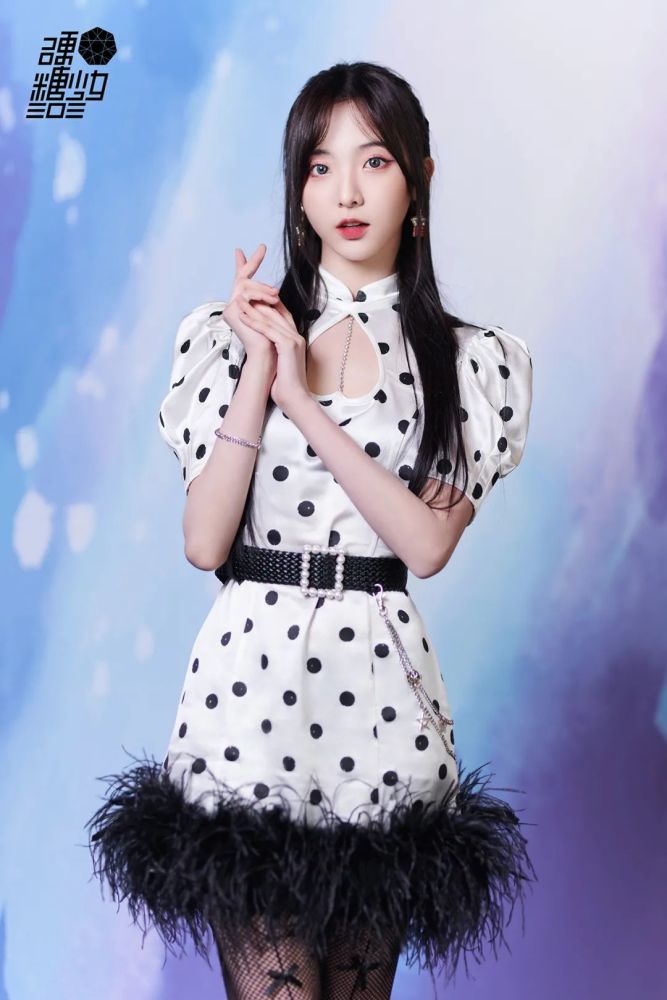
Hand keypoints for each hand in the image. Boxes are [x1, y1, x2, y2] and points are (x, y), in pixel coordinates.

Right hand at [222, 244, 280, 365]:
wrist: (268, 356)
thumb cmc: (273, 339)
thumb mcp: (274, 314)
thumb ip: (269, 301)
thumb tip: (275, 291)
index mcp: (243, 306)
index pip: (244, 280)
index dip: (248, 264)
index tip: (249, 250)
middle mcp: (234, 305)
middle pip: (242, 278)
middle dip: (253, 262)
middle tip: (263, 247)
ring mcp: (231, 308)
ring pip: (245, 284)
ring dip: (263, 287)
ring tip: (276, 294)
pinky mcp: (232, 311)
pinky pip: (246, 294)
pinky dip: (260, 295)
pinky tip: (272, 298)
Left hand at [238, 297, 310, 415]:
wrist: (294, 397)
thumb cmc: (285, 384)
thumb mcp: (280, 362)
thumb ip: (274, 350)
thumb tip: (261, 346)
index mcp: (296, 338)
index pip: (282, 314)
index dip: (266, 305)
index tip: (251, 300)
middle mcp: (296, 335)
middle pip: (276, 311)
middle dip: (258, 302)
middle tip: (242, 296)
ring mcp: (294, 339)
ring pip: (271, 318)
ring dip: (253, 308)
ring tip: (238, 302)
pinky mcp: (287, 345)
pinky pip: (268, 329)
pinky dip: (254, 321)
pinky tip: (242, 316)